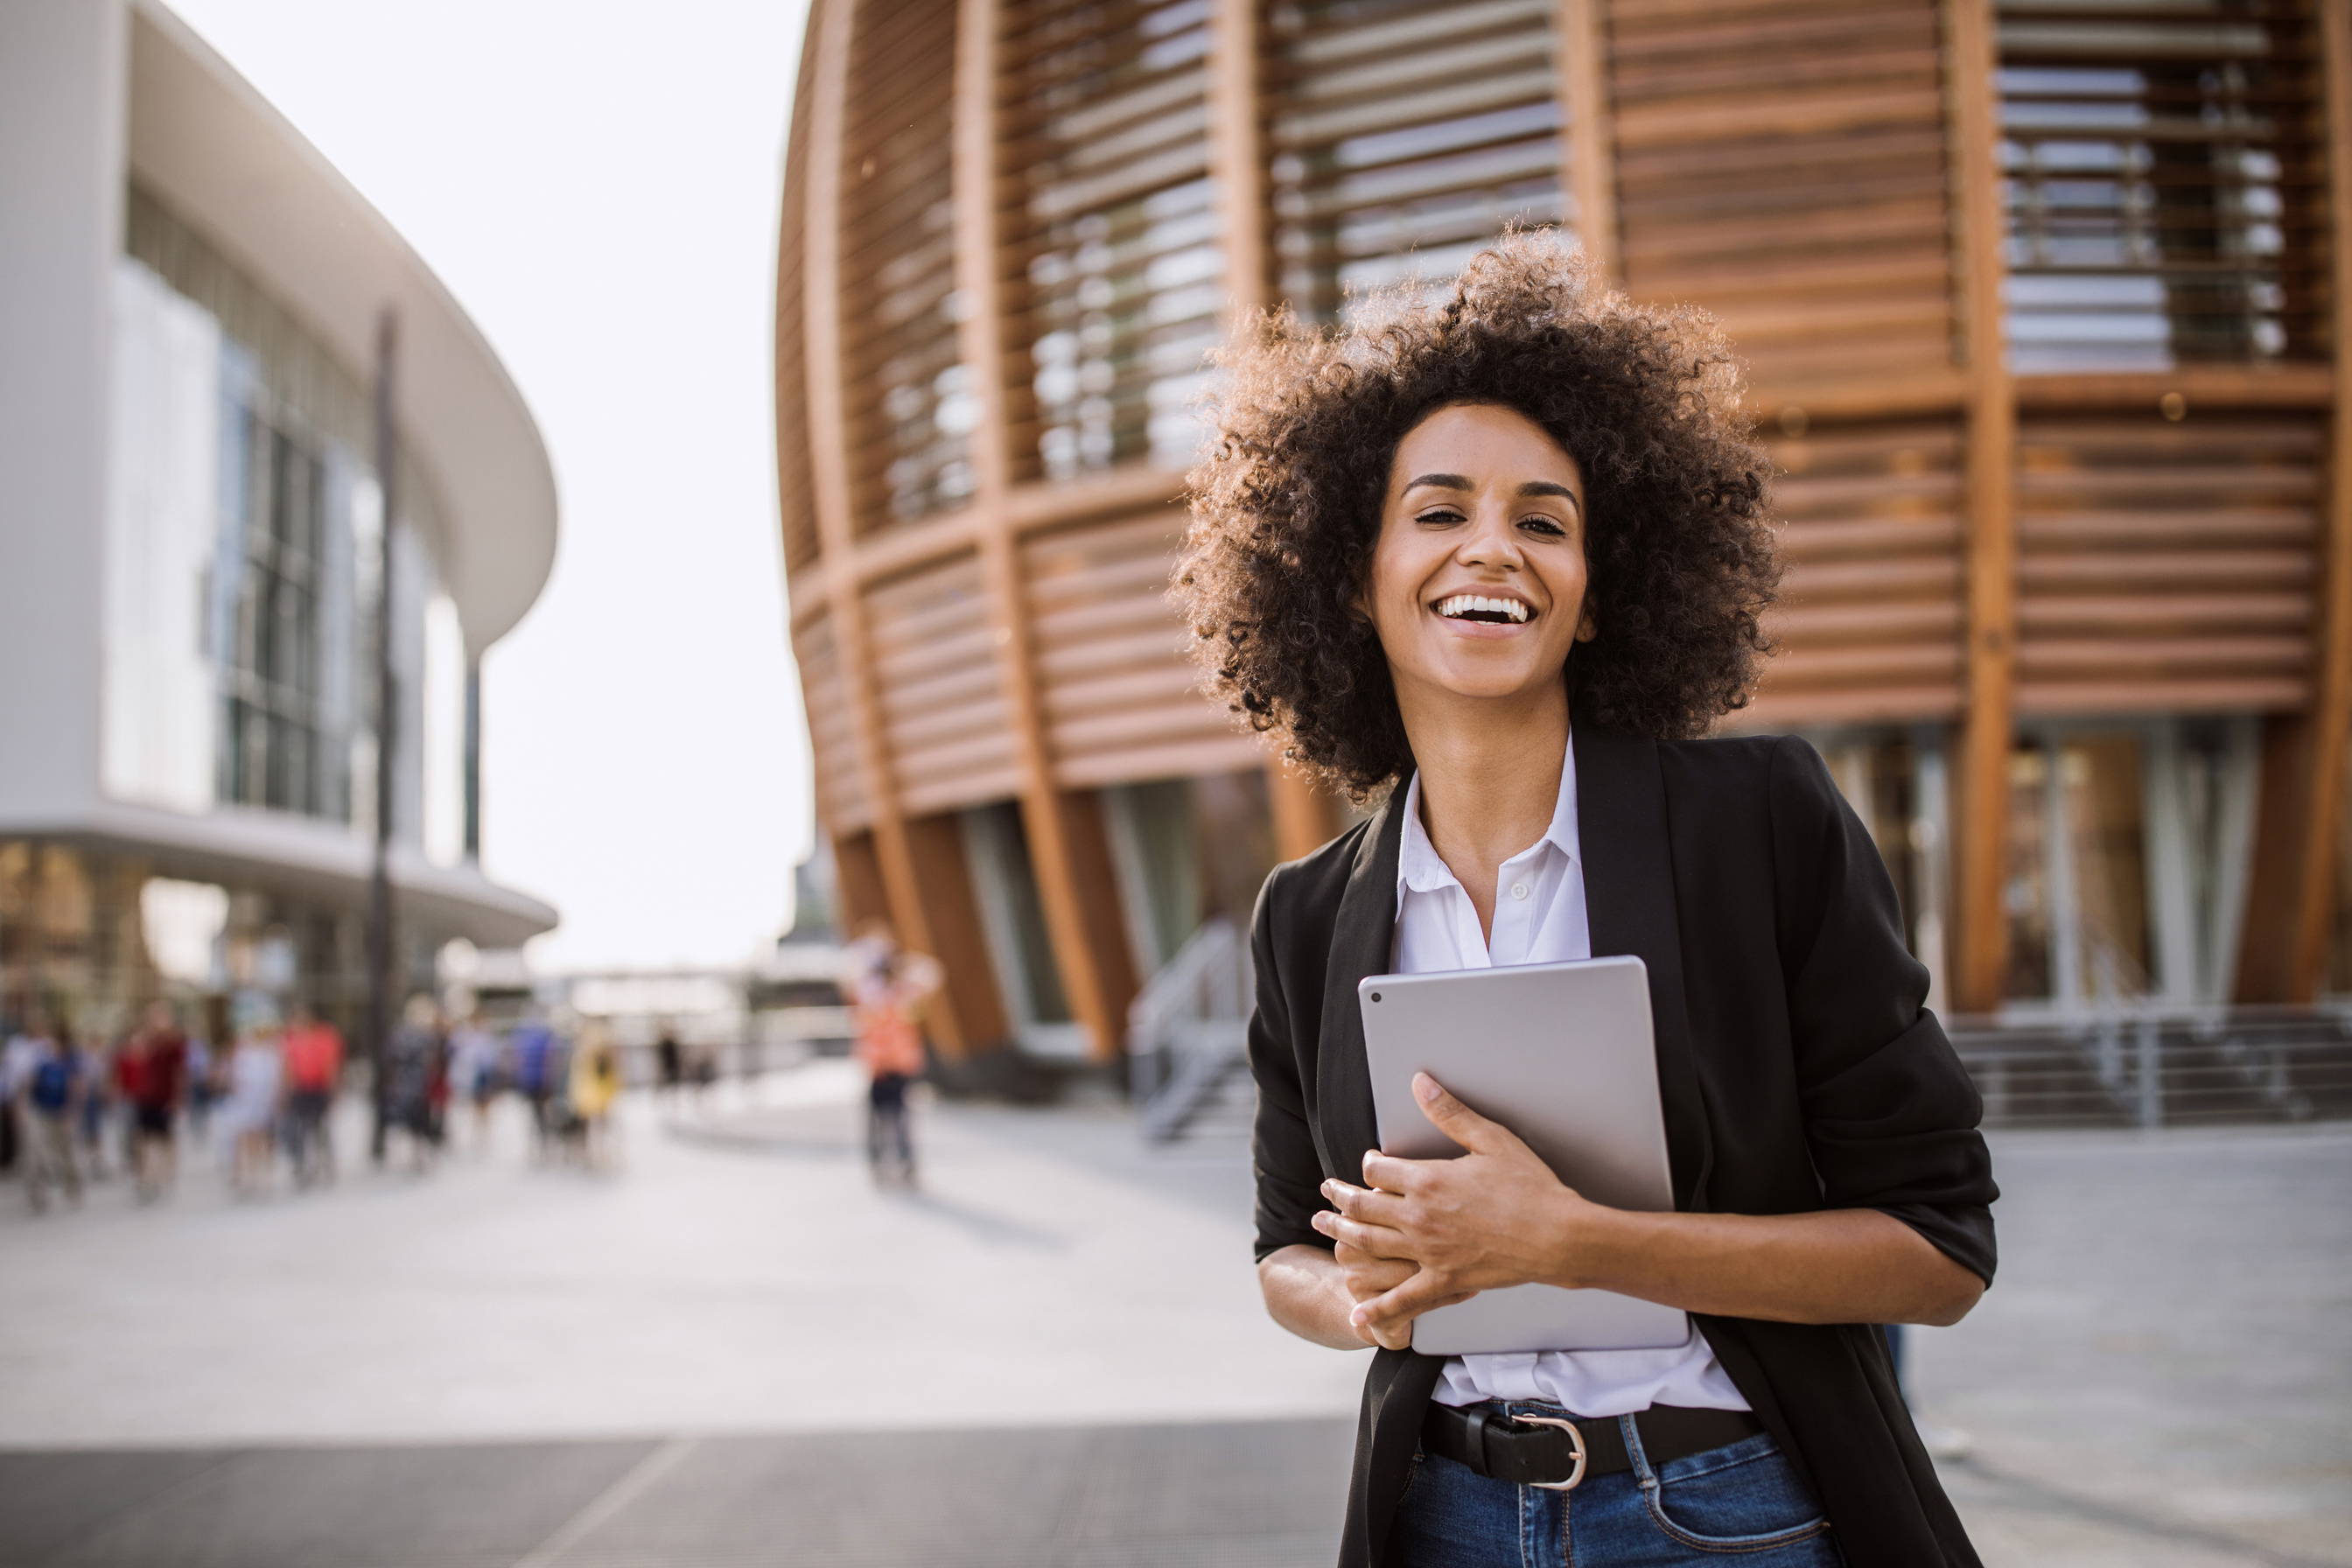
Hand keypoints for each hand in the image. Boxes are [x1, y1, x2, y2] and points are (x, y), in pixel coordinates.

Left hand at [1312, 1072, 1604, 1339]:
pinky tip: (1357, 1315)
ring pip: (1370, 1244)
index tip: (1368, 1165)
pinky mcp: (1444, 1281)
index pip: (1378, 1169)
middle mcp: (1418, 1217)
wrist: (1557, 1236)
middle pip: (1362, 1206)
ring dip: (1341, 1235)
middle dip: (1339, 1198)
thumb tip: (1421, 1083)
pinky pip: (1402, 1298)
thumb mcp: (1491, 1139)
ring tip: (1323, 1229)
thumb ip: (1450, 1113)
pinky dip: (1377, 1309)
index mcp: (1427, 1180)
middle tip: (1325, 1193)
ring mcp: (1428, 1253)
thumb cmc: (1531, 1188)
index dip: (1368, 1165)